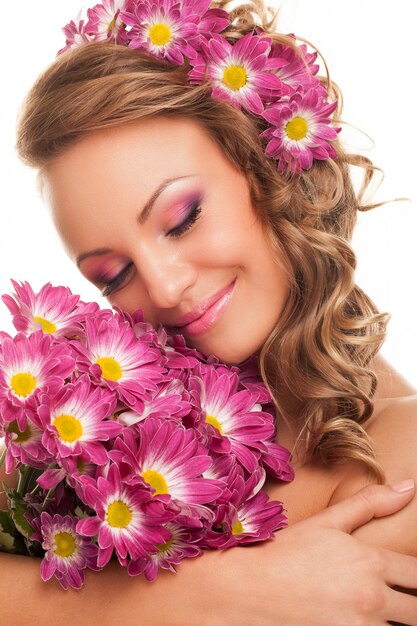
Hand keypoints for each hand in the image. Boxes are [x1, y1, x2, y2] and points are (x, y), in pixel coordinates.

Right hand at [207, 482, 416, 625]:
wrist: (248, 589)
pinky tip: (358, 618)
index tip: (411, 578)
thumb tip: (410, 487)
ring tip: (380, 607)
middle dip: (414, 603)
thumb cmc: (286, 552)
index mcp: (370, 561)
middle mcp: (371, 598)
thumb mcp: (327, 522)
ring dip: (397, 618)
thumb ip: (370, 504)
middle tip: (401, 598)